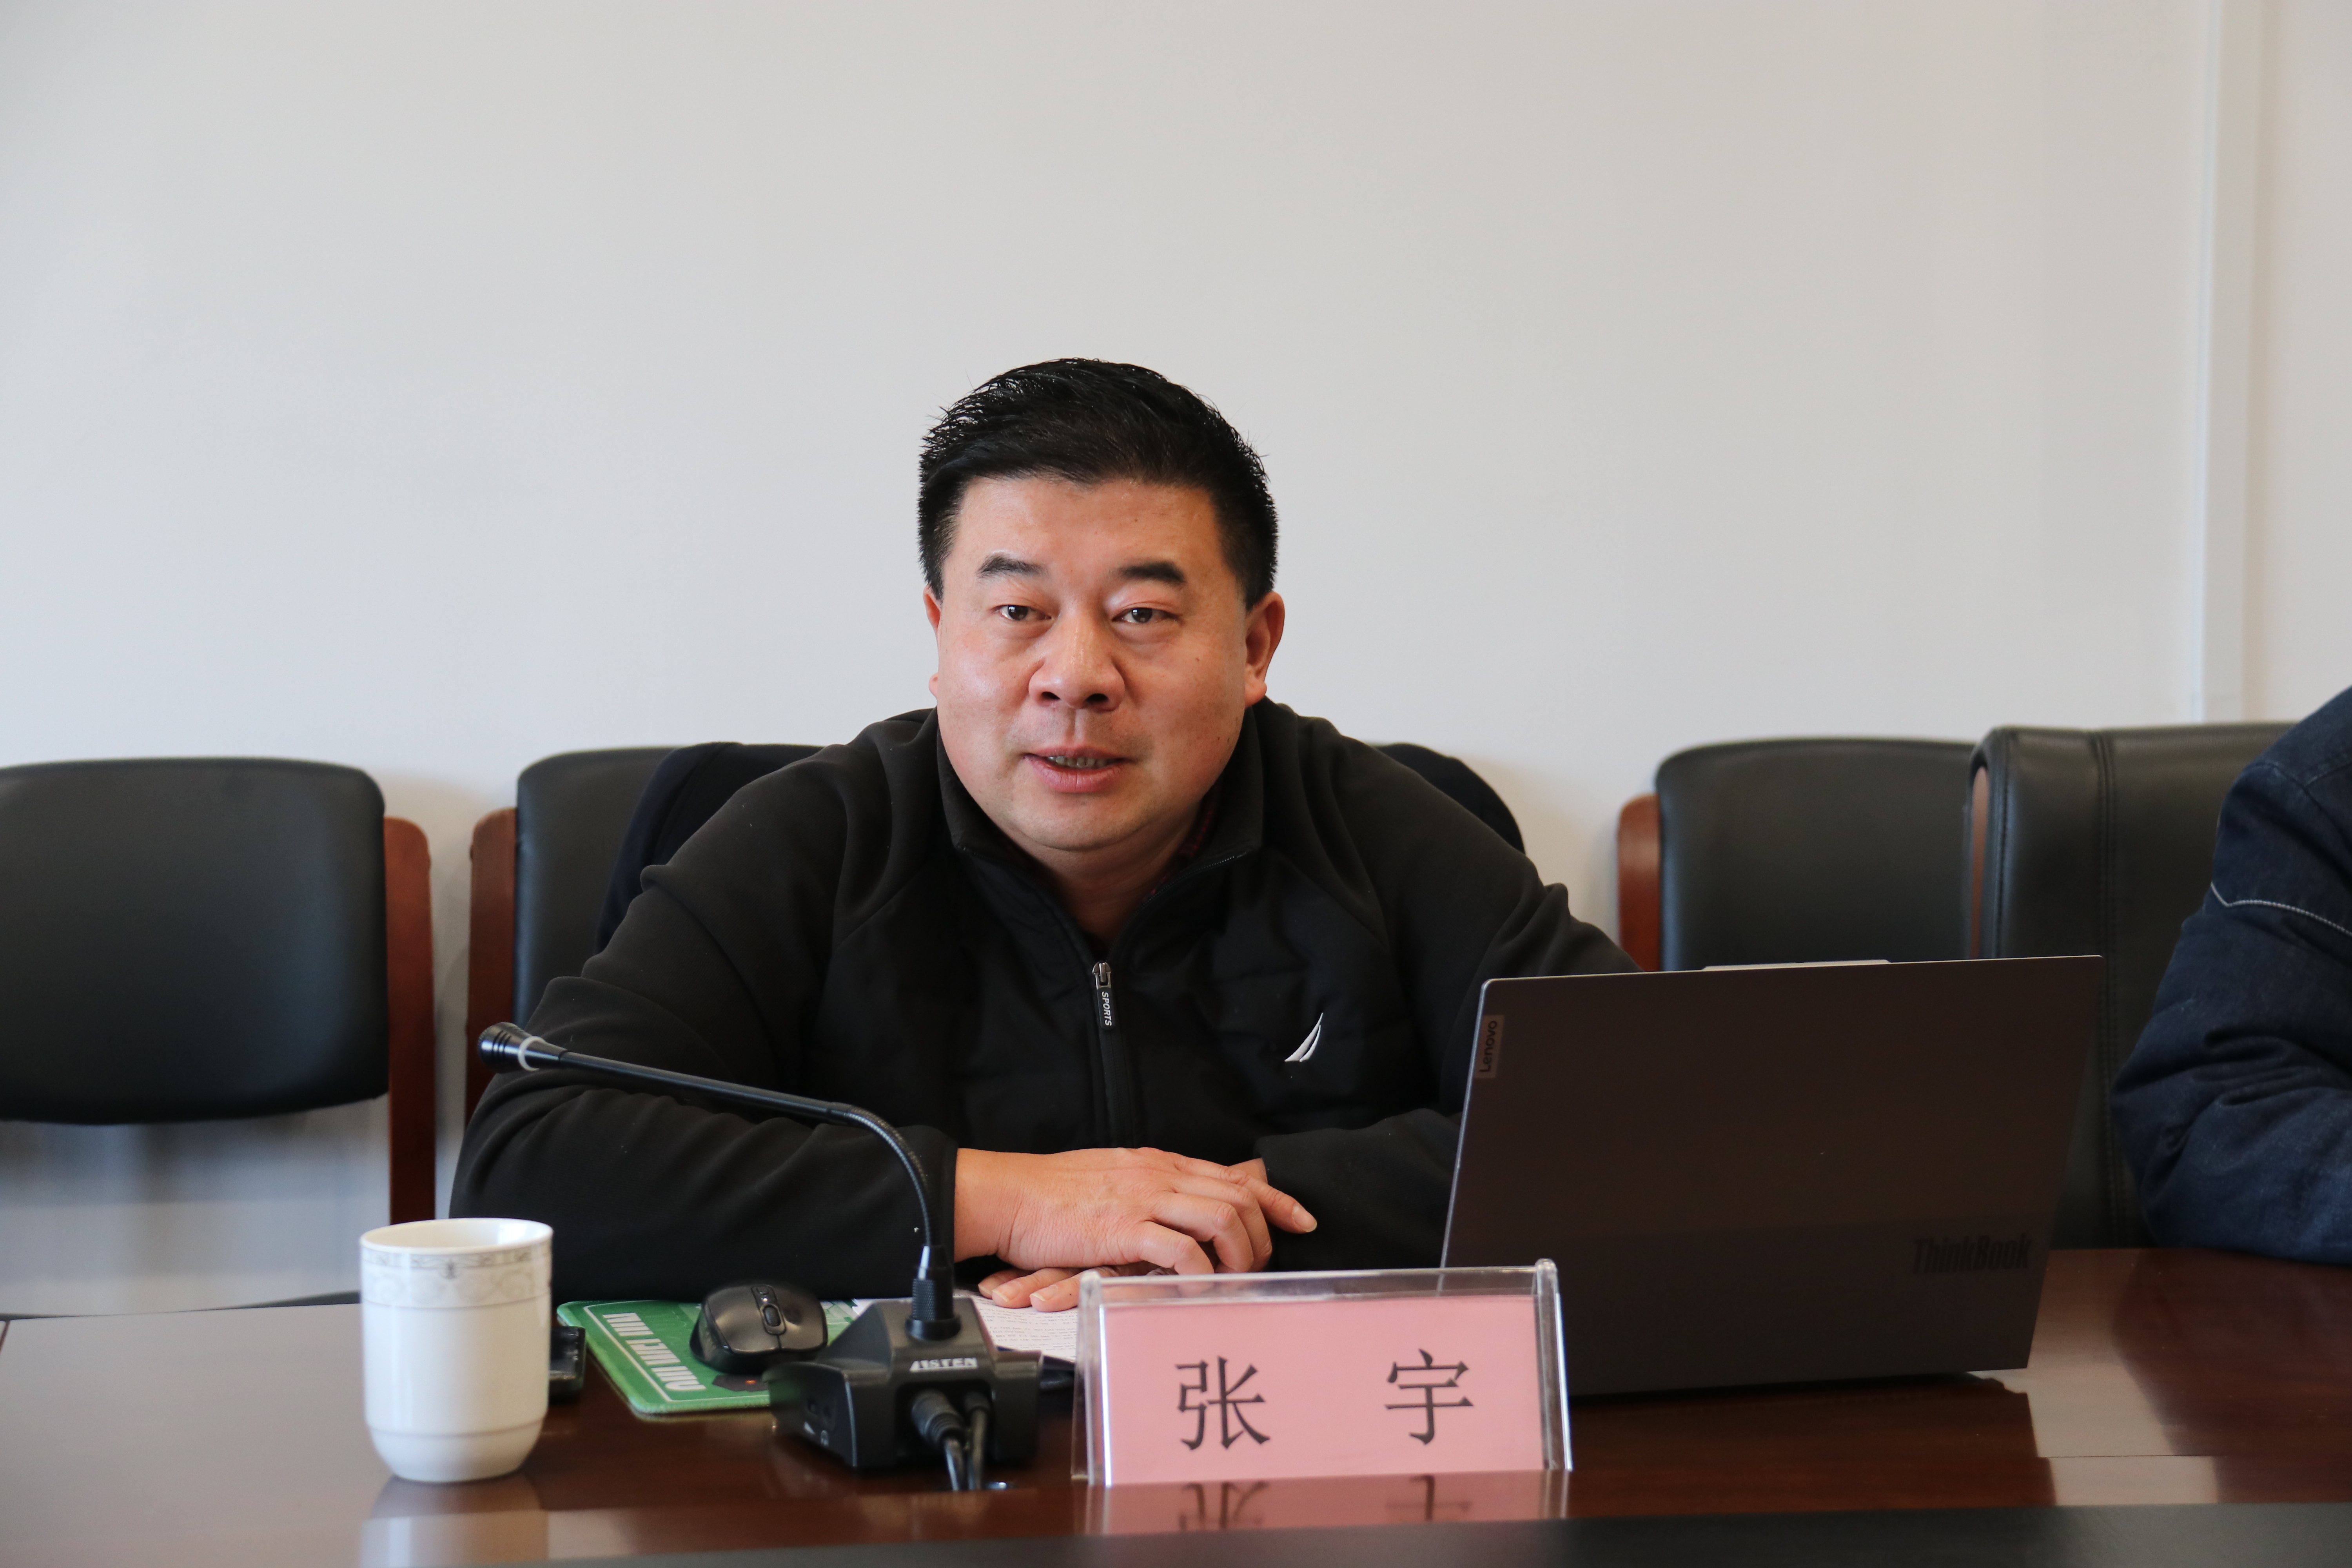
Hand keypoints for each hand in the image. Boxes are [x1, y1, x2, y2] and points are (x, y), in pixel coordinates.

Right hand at [956, 1149, 1314, 1310]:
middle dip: (1263, 1235)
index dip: (1276, 1198)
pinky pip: (1181, 1250)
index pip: (1233, 1174)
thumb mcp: (1112, 1179)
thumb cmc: (1053, 1194)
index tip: (1303, 1220)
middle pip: (1239, 1197)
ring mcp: (1144, 1200)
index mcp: (1158, 1164)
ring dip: (1240, 1253)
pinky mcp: (1125, 1229)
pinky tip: (1201, 1290)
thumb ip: (1149, 1189)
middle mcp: (1159, 1176)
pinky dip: (1201, 1273)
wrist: (1009, 1196)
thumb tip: (1177, 1206)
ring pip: (1222, 1217)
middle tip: (1260, 1266)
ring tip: (1235, 1279)